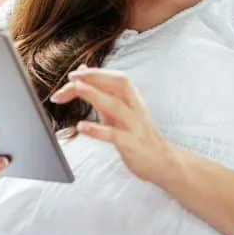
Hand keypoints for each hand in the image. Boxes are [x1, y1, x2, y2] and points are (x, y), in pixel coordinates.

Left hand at [49, 66, 171, 182]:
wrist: (162, 162)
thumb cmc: (137, 135)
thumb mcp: (119, 112)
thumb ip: (101, 93)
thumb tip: (83, 72)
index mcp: (133, 99)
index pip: (115, 78)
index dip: (95, 73)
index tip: (73, 74)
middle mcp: (136, 108)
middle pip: (118, 84)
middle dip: (95, 77)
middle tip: (71, 78)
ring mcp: (135, 125)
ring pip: (116, 105)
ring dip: (94, 94)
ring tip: (76, 89)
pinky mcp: (132, 144)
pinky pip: (114, 134)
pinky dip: (96, 129)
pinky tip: (81, 127)